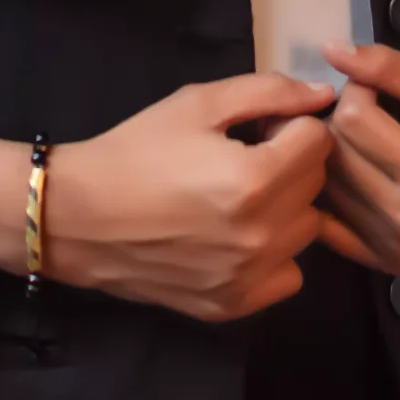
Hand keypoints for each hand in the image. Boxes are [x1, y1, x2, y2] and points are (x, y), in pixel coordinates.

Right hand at [0, 73, 333, 323]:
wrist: (77, 216)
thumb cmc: (136, 151)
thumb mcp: (198, 104)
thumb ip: (269, 92)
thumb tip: (322, 95)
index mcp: (255, 179)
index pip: (318, 140)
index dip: (288, 126)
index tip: (255, 131)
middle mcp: (261, 236)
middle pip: (316, 185)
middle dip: (290, 162)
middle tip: (243, 158)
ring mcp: (249, 278)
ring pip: (305, 230)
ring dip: (285, 208)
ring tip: (237, 197)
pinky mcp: (233, 306)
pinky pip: (288, 275)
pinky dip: (273, 255)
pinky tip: (235, 236)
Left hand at [312, 42, 399, 275]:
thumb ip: (387, 67)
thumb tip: (329, 50)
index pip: (352, 119)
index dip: (359, 91)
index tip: (377, 88)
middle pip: (336, 155)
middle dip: (345, 122)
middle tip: (371, 113)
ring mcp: (399, 246)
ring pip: (328, 187)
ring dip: (337, 156)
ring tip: (366, 142)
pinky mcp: (389, 261)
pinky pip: (332, 223)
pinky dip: (336, 196)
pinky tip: (359, 176)